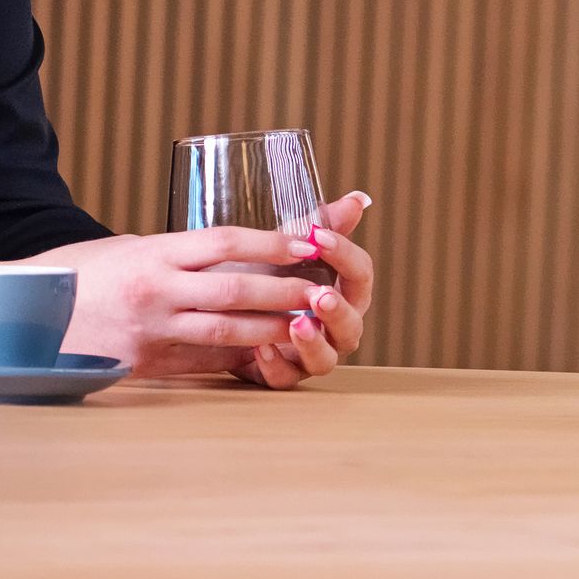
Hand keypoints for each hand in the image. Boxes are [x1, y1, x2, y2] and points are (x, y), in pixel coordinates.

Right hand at [62, 222, 333, 379]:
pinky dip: (236, 358)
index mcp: (152, 253)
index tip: (307, 242)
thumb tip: (222, 254)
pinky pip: (200, 361)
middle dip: (285, 289)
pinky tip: (265, 357)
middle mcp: (154, 290)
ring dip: (271, 328)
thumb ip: (172, 255)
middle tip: (323, 289)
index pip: (223, 241)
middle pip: (235, 288)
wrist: (16, 316)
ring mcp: (149, 331)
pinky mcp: (142, 365)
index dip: (270, 242)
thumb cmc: (74, 276)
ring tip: (307, 324)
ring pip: (225, 330)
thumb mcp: (124, 249)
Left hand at [245, 194, 376, 390]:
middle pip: (352, 325)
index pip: (359, 275)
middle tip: (319, 295)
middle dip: (337, 310)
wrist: (218, 307)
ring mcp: (309, 355)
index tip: (319, 238)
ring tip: (296, 324)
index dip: (344, 256)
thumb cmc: (261, 274)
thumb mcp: (286, 248)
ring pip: (326, 360)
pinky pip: (286, 379)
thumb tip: (358, 199)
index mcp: (342, 293)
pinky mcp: (281, 374)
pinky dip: (276, 365)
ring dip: (313, 343)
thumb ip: (321, 226)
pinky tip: (260, 349)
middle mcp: (333, 328)